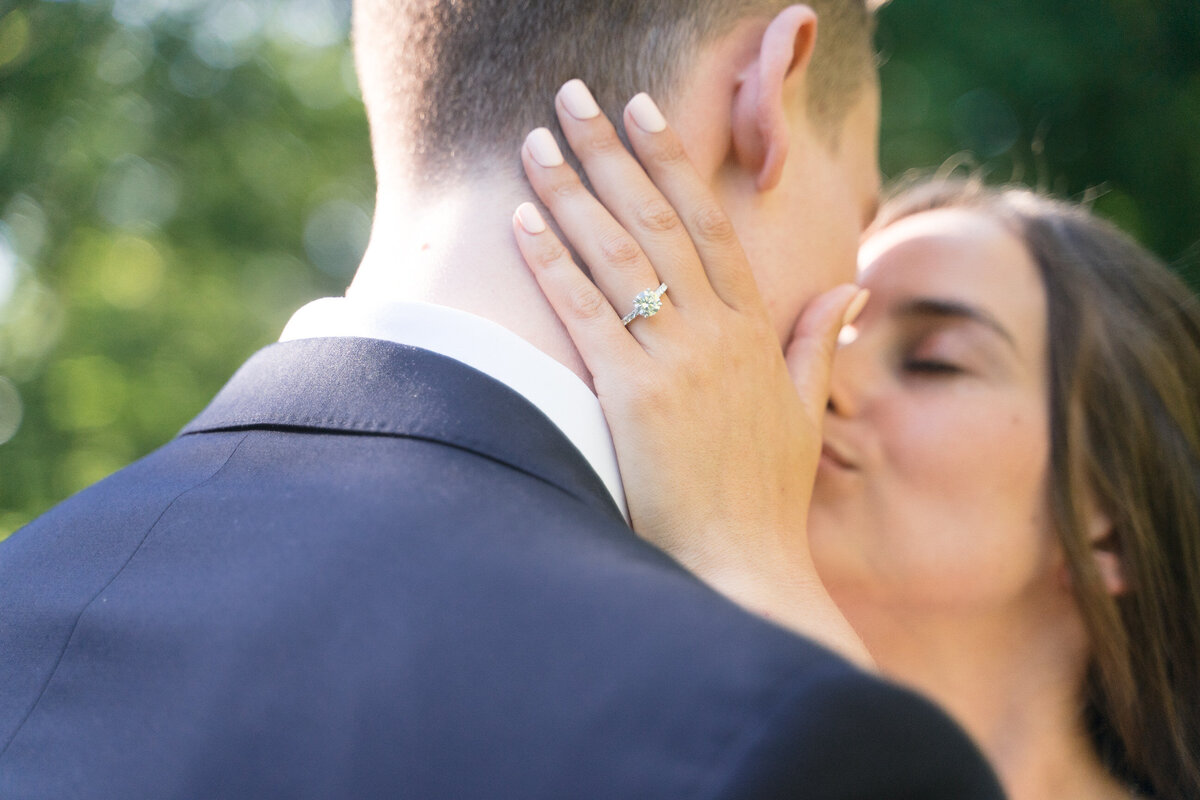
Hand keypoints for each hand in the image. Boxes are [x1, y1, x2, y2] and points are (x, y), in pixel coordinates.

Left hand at [512, 80, 871, 666]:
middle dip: (611, 153)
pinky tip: (523, 222)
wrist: (745, 563)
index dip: (673, 161)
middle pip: (658, 220)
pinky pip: (587, 314)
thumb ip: (816, 342)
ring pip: (619, 255)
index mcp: (755, 329)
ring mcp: (677, 361)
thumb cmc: (766, 494)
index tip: (643, 113)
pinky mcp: (634, 396)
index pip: (711, 223)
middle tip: (572, 98)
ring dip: (573, 191)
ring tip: (535, 142)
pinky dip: (553, 264)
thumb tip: (847, 289)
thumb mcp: (803, 411)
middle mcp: (718, 332)